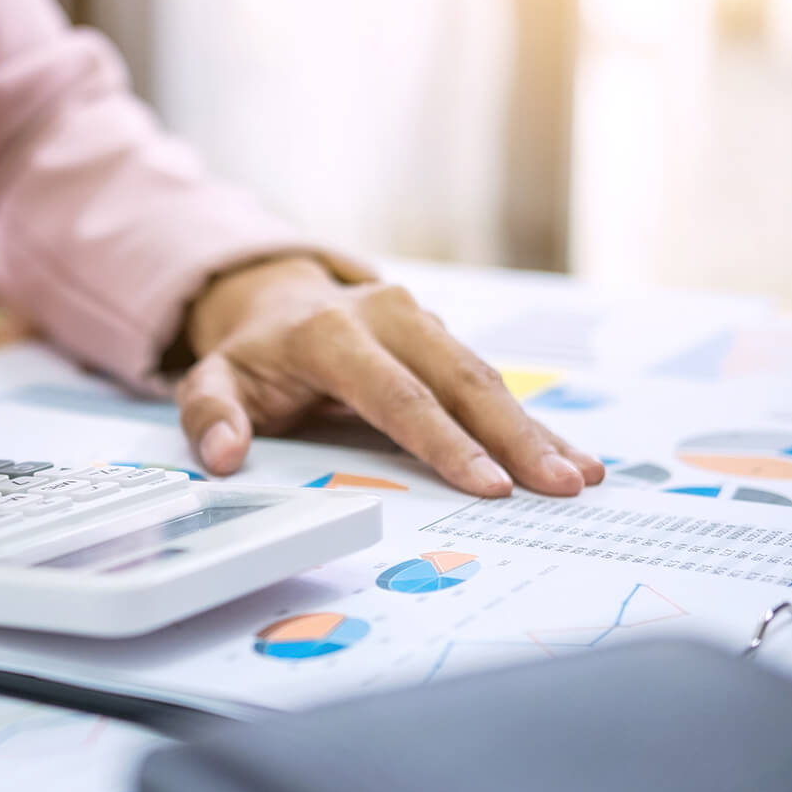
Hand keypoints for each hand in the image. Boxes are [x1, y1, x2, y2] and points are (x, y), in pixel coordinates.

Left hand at [175, 256, 604, 495]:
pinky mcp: (444, 341)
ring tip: (580, 478)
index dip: (444, 442)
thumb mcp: (212, 381)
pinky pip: (493, 384)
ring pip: (487, 380)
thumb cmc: (251, 358)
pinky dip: (532, 423)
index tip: (485, 484)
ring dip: (536, 432)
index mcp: (333, 332)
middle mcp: (388, 317)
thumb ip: (211, 416)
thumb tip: (223, 457)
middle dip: (513, 438)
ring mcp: (424, 324)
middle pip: (460, 383)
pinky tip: (573, 456)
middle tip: (557, 487)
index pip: (397, 395)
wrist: (274, 304)